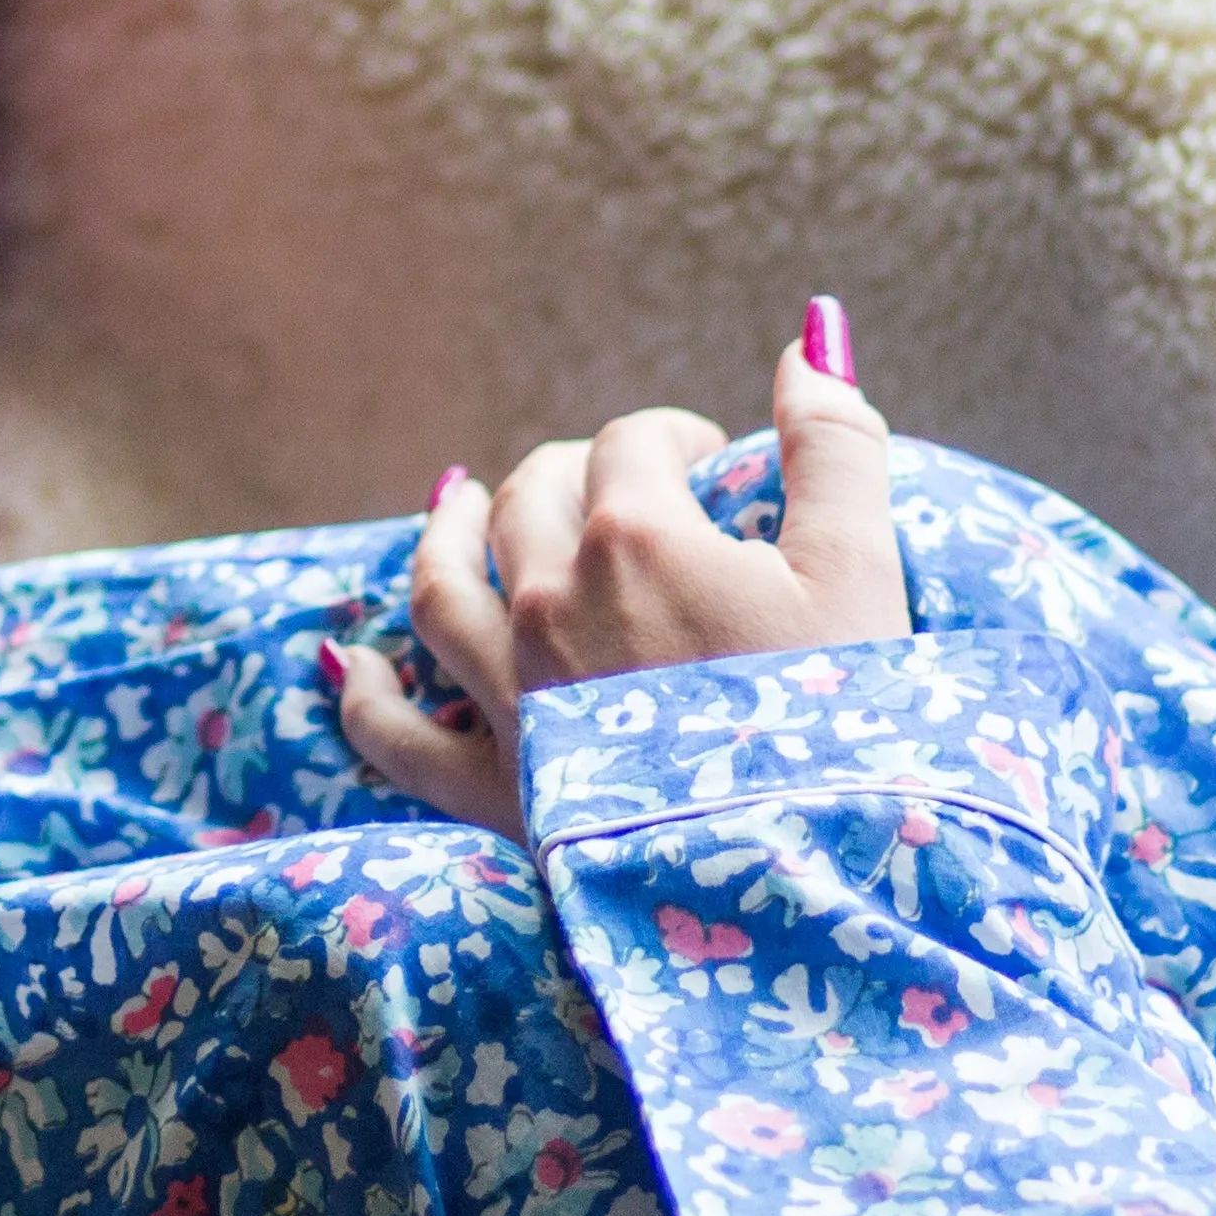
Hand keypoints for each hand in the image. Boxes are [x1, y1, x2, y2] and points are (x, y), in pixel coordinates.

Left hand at [333, 331, 912, 834]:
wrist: (792, 875)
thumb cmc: (841, 724)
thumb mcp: (860, 571)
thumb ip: (836, 447)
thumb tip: (810, 340)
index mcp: (636, 539)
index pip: (632, 444)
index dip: (672, 435)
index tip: (709, 455)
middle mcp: (549, 602)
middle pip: (530, 498)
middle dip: (571, 471)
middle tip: (610, 480)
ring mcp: (508, 693)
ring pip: (442, 586)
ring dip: (446, 535)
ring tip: (456, 503)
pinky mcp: (491, 788)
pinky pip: (398, 734)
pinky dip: (368, 694)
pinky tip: (354, 665)